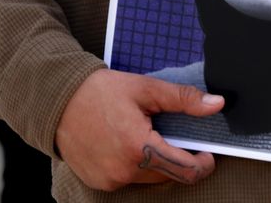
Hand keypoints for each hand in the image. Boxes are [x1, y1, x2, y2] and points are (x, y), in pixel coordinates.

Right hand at [53, 70, 221, 189]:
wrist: (54, 98)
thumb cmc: (98, 91)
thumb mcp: (144, 89)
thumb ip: (183, 99)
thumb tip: (216, 104)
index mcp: (139, 147)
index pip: (187, 171)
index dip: (203, 164)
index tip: (205, 153)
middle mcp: (125, 170)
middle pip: (168, 175)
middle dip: (173, 158)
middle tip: (163, 133)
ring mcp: (110, 179)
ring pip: (147, 178)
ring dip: (151, 162)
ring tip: (138, 134)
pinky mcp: (99, 182)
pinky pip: (126, 179)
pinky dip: (130, 166)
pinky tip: (119, 144)